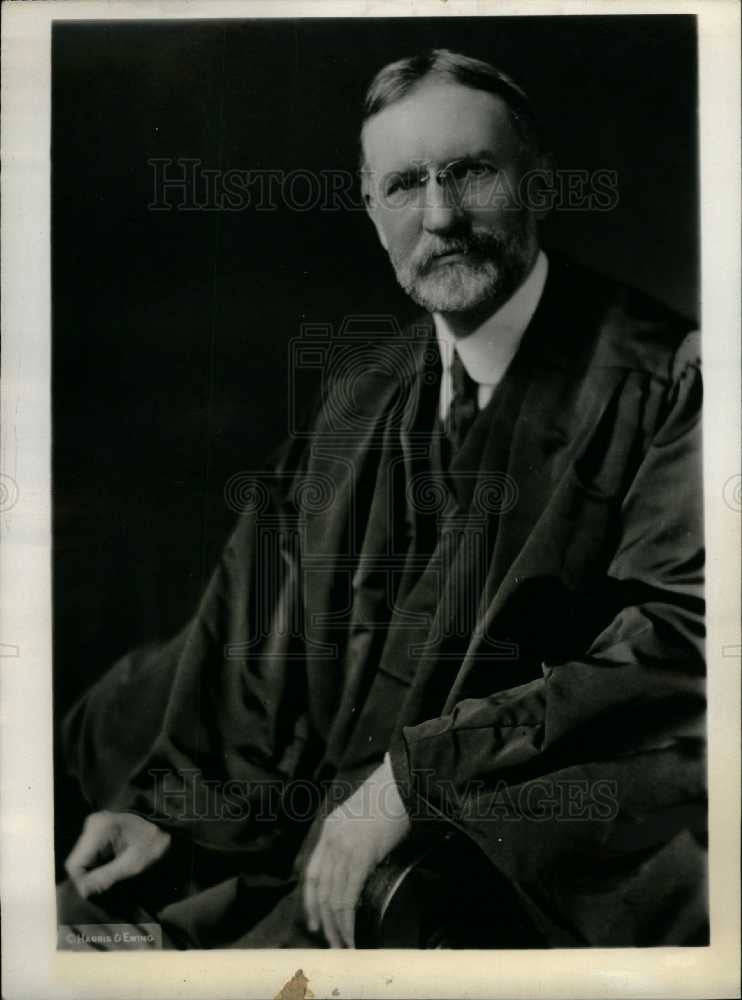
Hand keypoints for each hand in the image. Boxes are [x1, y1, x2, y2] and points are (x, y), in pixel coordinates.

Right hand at [64, 811, 170, 898]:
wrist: (164, 828)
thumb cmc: (152, 844)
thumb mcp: (132, 864)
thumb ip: (105, 877)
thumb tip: (82, 892)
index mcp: (99, 828)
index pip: (75, 863)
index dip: (81, 882)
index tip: (95, 892)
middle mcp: (91, 824)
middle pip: (76, 861)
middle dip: (87, 878)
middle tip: (104, 886)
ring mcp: (93, 827)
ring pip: (81, 860)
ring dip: (91, 872)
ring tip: (109, 877)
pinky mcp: (96, 832)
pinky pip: (88, 855)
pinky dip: (95, 865)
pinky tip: (108, 868)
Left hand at [303, 754, 410, 946]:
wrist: (401, 782)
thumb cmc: (390, 798)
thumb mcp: (363, 817)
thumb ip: (356, 838)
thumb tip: (364, 862)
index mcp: (330, 830)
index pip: (312, 874)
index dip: (310, 902)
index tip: (314, 923)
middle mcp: (331, 841)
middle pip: (320, 890)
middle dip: (324, 921)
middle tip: (331, 942)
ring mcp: (344, 848)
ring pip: (333, 898)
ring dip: (337, 927)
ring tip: (345, 946)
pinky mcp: (360, 856)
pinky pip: (348, 897)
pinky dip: (349, 920)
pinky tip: (353, 934)